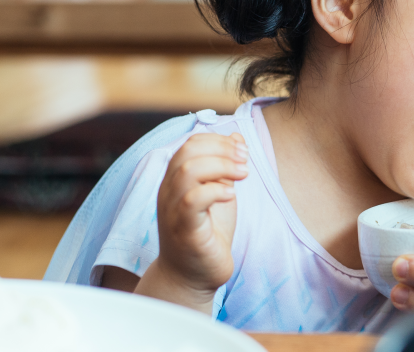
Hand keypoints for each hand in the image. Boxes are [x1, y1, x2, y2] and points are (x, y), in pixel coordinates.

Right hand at [152, 133, 248, 296]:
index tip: (243, 150)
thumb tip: (237, 136)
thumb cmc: (207, 233)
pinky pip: (192, 201)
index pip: (190, 144)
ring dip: (221, 167)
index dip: (219, 141)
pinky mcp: (183, 230)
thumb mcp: (220, 193)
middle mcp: (169, 192)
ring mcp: (173, 211)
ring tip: (243, 175)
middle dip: (222, 150)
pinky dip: (215, 191)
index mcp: (176, 180)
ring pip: (187, 172)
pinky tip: (231, 196)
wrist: (194, 276)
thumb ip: (225, 167)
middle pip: (187, 152)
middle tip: (245, 161)